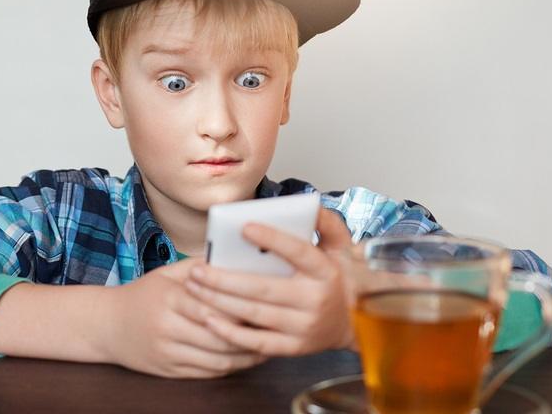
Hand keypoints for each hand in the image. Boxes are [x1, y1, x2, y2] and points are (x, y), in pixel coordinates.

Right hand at [106, 257, 268, 377]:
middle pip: (217, 334)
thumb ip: (199, 267)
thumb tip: (233, 258)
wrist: (107, 326)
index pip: (210, 304)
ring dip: (245, 355)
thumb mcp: (166, 274)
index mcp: (167, 298)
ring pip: (215, 358)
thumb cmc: (143, 295)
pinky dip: (230, 367)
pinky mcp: (168, 371)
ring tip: (267, 344)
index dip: (238, 307)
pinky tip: (245, 358)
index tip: (264, 303)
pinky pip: (206, 373)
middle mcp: (166, 326)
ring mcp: (167, 351)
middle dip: (248, 332)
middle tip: (275, 326)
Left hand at [183, 207, 355, 356]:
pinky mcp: (294, 347)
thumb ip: (326, 222)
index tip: (243, 227)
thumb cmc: (337, 278)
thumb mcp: (341, 246)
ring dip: (219, 301)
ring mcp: (304, 326)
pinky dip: (231, 332)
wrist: (357, 322)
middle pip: (263, 288)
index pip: (298, 252)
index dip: (272, 239)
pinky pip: (257, 342)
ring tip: (194, 288)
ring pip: (254, 313)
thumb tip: (308, 205)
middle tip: (197, 269)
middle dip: (224, 279)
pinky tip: (209, 319)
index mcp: (325, 271)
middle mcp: (315, 300)